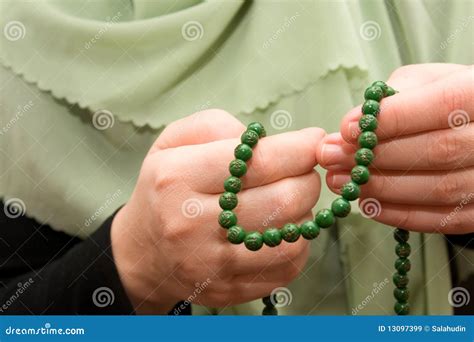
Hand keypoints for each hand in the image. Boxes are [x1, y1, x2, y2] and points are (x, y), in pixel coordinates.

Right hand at [111, 109, 325, 312]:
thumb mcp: (174, 141)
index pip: (259, 161)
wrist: (143, 250)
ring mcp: (211, 263)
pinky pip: (287, 267)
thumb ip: (219, 126)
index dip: (300, 148)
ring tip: (290, 200)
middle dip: (308, 179)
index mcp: (178, 177)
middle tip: (302, 171)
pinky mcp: (227, 289)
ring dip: (305, 213)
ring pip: (292, 237)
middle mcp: (193, 224)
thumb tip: (271, 140)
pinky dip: (297, 243)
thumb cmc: (166, 187)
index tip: (314, 141)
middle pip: (284, 199)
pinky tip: (281, 228)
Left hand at [317, 64, 473, 233]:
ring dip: (380, 188)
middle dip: (375, 157)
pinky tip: (366, 203)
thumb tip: (352, 126)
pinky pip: (442, 219)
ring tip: (339, 180)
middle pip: (438, 152)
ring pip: (439, 189)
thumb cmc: (450, 101)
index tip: (347, 130)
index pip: (442, 106)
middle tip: (331, 157)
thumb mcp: (428, 81)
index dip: (391, 120)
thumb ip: (394, 96)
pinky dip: (399, 214)